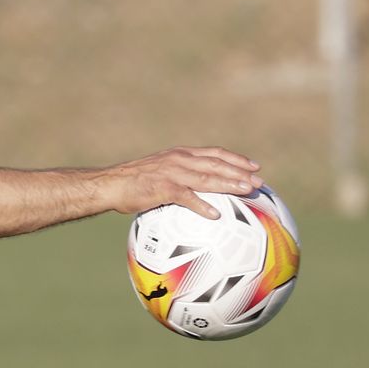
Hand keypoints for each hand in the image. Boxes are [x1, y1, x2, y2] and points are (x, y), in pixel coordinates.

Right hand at [104, 146, 261, 218]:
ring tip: (246, 191)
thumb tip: (195, 191)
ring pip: (207, 177)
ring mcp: (171, 173)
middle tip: (259, 182)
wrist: (110, 184)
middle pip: (216, 163)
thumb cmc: (132, 182)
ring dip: (229, 184)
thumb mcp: (158, 172)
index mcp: (180, 154)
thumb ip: (178, 176)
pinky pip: (187, 197)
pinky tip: (215, 214)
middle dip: (240, 172)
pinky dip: (202, 205)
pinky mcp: (162, 188)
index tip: (254, 166)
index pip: (214, 153)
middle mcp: (179, 160)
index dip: (236, 159)